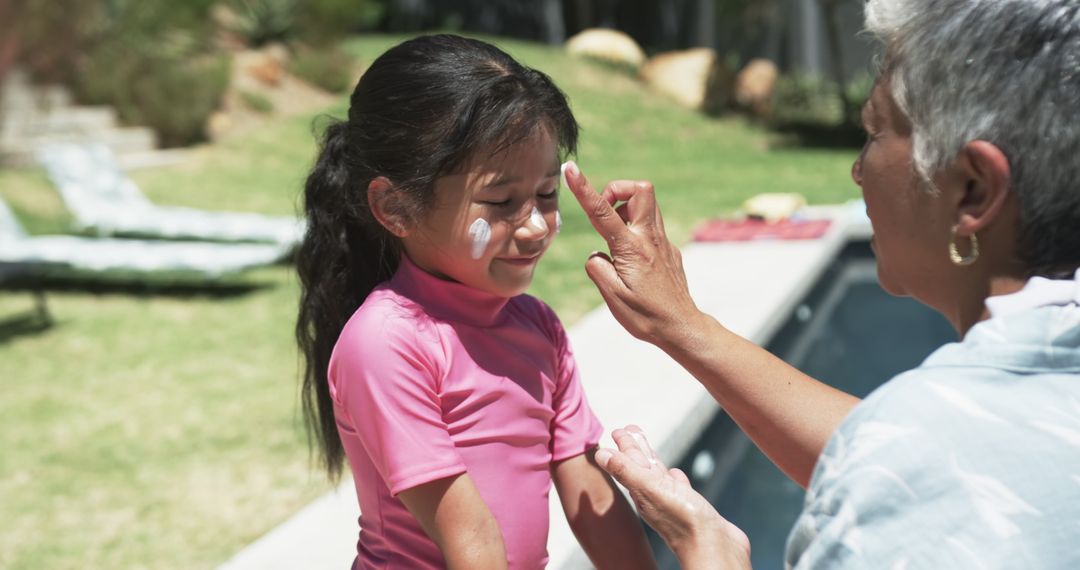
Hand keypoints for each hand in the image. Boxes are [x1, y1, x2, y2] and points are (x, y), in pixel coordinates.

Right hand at [562, 161, 702, 347]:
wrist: (681, 328)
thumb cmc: (645, 316)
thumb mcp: (612, 297)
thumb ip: (597, 268)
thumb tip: (597, 254)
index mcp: (631, 248)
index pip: (602, 211)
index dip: (583, 188)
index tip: (570, 168)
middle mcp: (650, 239)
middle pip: (640, 189)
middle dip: (617, 190)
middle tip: (604, 215)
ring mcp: (663, 243)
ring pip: (648, 205)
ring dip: (627, 210)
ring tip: (615, 239)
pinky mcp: (669, 250)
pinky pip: (651, 226)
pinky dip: (635, 230)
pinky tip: (630, 260)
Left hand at [595, 426, 750, 568]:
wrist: (715, 549)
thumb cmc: (683, 521)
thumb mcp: (651, 490)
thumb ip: (626, 471)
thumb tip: (599, 454)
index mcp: (642, 490)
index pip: (629, 462)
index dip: (624, 445)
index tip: (617, 430)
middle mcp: (655, 496)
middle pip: (642, 466)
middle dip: (636, 447)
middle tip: (631, 428)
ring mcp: (674, 502)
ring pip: (659, 476)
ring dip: (653, 460)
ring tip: (649, 450)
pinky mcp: (692, 507)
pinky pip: (679, 488)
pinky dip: (675, 478)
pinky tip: (675, 474)